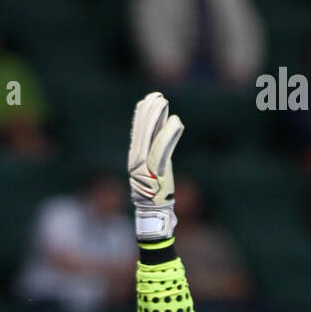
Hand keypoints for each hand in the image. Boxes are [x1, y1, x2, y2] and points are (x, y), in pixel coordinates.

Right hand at [128, 92, 183, 241]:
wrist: (153, 215)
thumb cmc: (155, 194)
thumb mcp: (152, 170)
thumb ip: (155, 151)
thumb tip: (161, 129)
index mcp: (134, 159)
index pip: (137, 132)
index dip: (142, 114)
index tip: (149, 99)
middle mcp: (136, 162)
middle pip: (142, 131)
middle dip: (149, 112)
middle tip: (157, 96)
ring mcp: (145, 168)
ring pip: (150, 137)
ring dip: (156, 118)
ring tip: (163, 102)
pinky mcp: (156, 174)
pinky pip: (162, 150)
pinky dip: (169, 134)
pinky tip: (176, 121)